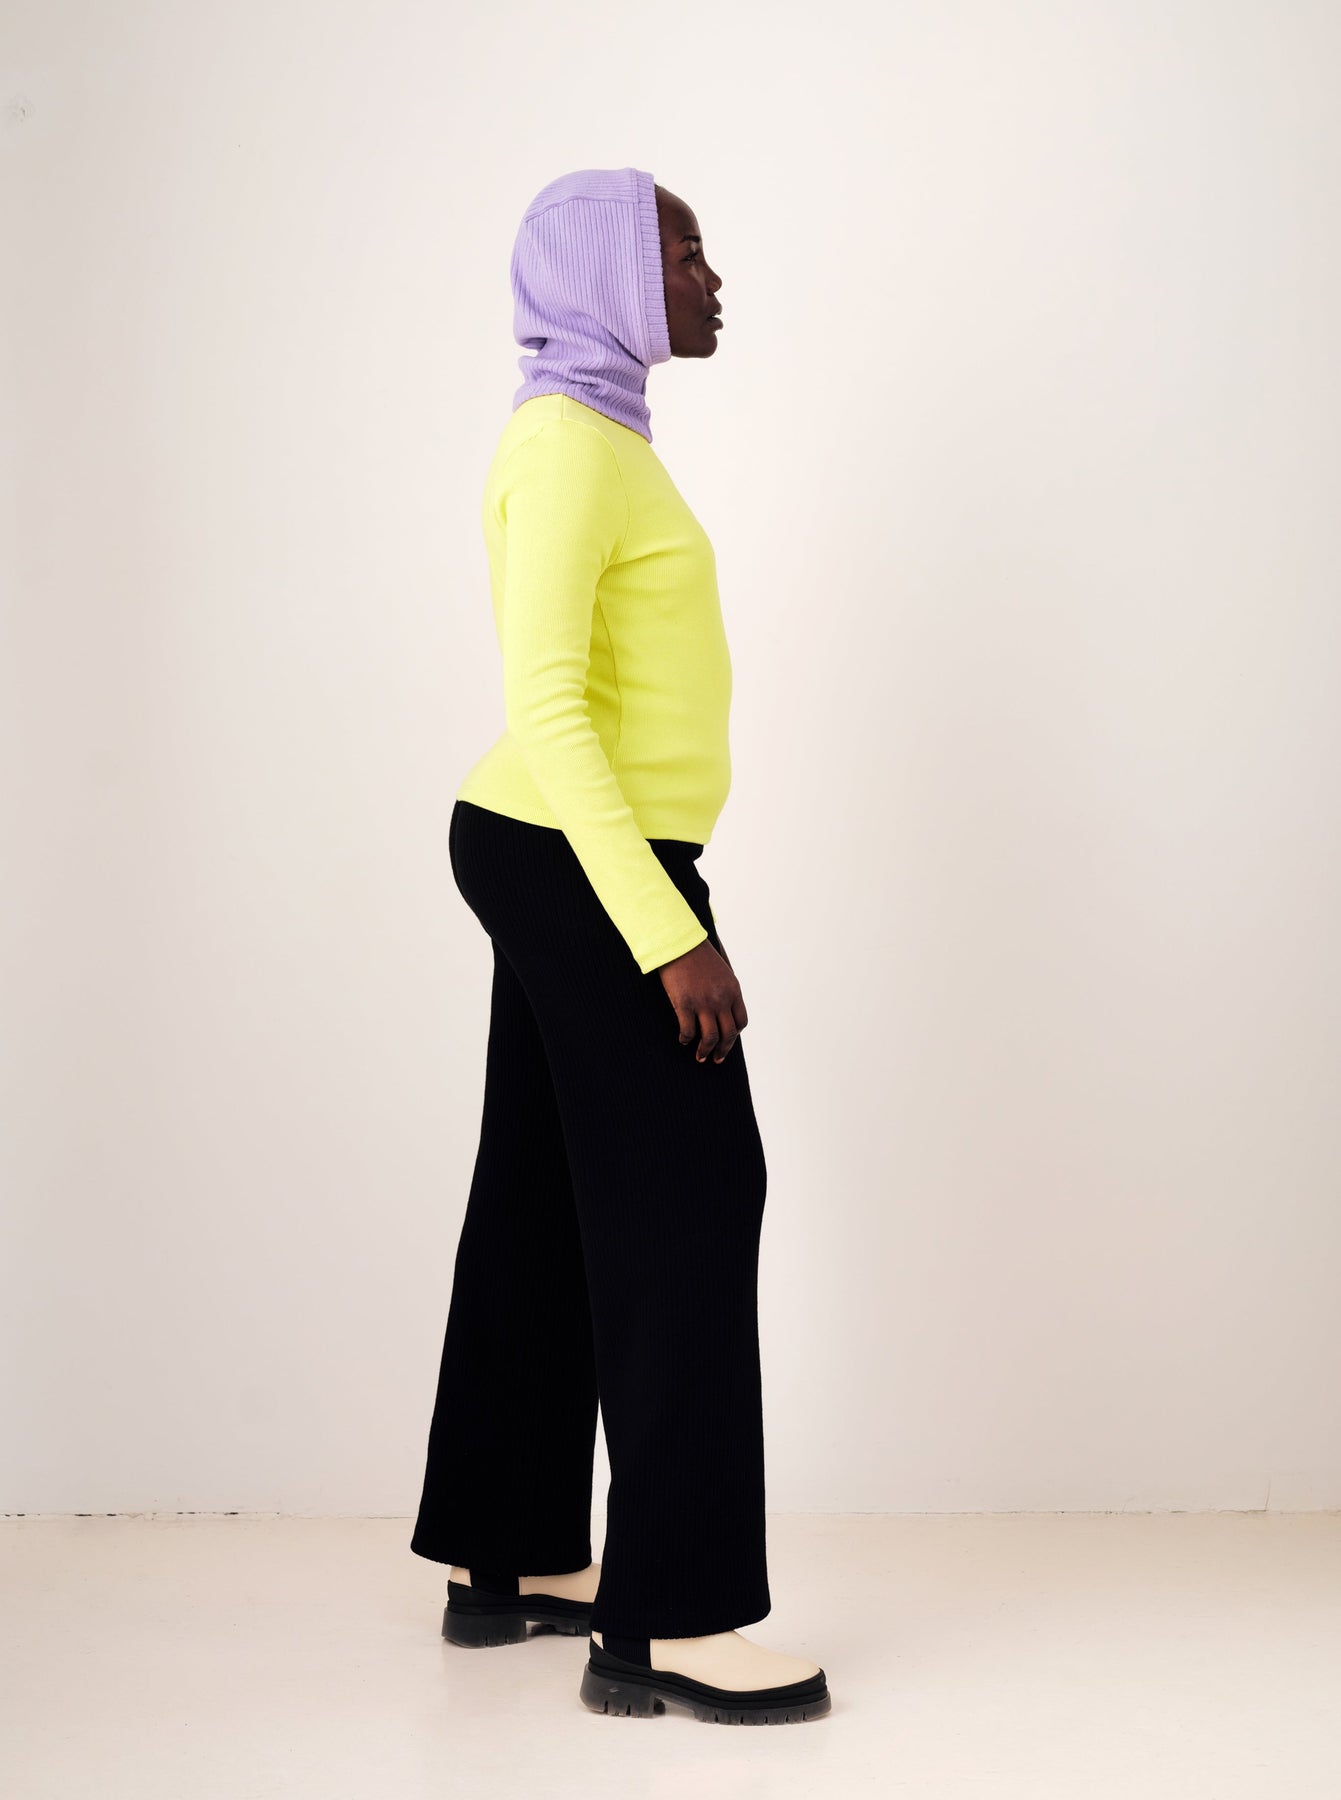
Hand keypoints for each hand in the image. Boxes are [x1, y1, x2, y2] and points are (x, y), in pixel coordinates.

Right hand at [658, 935, 747, 1062]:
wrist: (678, 942)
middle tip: (717, 1059)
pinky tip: (683, 1040)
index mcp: (733, 990)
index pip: (740, 1021)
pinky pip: (688, 1031)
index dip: (734, 1034)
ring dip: (705, 1051)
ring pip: (710, 1037)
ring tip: (700, 1057)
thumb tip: (724, 1003)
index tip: (727, 1040)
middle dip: (723, 1050)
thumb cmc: (697, 952)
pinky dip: (686, 1039)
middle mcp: (722, 999)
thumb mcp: (721, 968)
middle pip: (728, 1034)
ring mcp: (704, 1003)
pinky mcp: (685, 1004)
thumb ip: (725, 986)